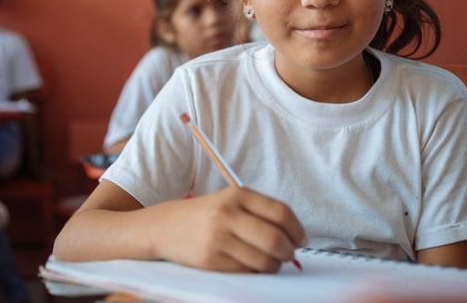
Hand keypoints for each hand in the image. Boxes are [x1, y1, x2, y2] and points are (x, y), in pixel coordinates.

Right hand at [152, 187, 305, 272]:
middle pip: (275, 239)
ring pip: (263, 260)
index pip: (280, 212)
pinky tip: (252, 265)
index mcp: (237, 195)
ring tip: (271, 262)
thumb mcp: (230, 201)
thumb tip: (295, 236)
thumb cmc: (204, 215)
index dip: (297, 229)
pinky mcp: (210, 259)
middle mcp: (227, 214)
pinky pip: (246, 271)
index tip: (302, 239)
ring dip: (275, 265)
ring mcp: (218, 237)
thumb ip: (259, 213)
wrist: (164, 226)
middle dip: (289, 251)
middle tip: (290, 254)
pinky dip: (256, 271)